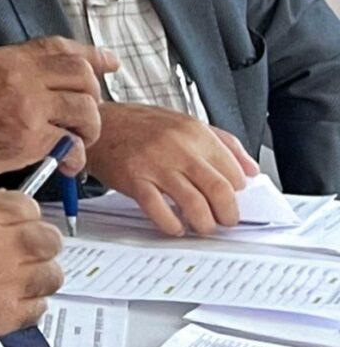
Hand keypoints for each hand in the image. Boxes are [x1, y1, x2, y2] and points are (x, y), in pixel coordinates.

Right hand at [0, 36, 113, 180]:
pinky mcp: (30, 137)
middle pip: (82, 74)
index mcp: (7, 58)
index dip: (91, 55)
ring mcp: (27, 106)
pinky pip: (72, 142)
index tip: (109, 62)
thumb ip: (15, 72)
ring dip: (89, 128)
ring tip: (77, 140)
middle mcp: (19, 76)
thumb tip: (49, 78)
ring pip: (86, 108)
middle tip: (85, 115)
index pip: (60, 47)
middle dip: (93, 95)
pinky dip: (76, 155)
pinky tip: (66, 162)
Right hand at [0, 193, 62, 346]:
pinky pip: (38, 309)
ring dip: (40, 272)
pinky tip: (12, 298)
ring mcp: (0, 286)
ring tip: (23, 274)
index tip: (20, 217)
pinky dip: (31, 303)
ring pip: (51, 275)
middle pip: (48, 239)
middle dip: (41, 240)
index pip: (26, 204)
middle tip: (29, 245)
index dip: (23, 211)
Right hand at [85, 102, 260, 235]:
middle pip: (220, 191)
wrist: (95, 121)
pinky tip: (175, 225)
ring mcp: (155, 164)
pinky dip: (172, 225)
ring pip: (195, 205)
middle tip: (224, 220)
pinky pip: (160, 211)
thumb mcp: (184, 122)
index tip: (232, 201)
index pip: (234, 172)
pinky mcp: (133, 179)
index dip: (237, 194)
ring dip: (204, 224)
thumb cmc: (139, 124)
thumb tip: (252, 170)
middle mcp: (178, 147)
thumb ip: (223, 143)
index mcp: (195, 132)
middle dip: (228, 214)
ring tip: (201, 225)